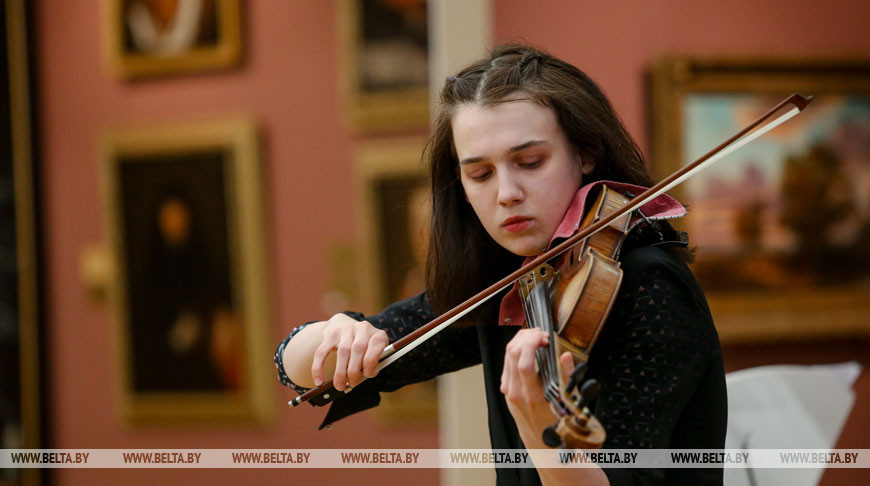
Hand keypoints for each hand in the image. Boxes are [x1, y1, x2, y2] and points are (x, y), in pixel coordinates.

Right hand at [311, 313, 388, 390]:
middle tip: (352, 383)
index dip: (371, 361)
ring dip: (340, 372)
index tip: (367, 374)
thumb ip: (373, 364)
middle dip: (354, 370)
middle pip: (358, 349)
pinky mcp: (330, 334)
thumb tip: (363, 376)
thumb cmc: (364, 345)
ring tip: (340, 385)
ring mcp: (346, 330)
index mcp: (377, 335)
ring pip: (342, 351)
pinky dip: (319, 368)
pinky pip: (322, 352)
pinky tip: (319, 380)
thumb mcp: (374, 352)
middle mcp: (363, 329)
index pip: (376, 345)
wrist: (344, 324)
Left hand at [500, 328, 574, 448]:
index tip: (542, 335)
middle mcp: (517, 394)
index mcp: (533, 397)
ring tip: (535, 336)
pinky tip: (527, 347)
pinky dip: (515, 351)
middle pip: (513, 355)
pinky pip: (506, 364)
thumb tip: (566, 356)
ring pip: (507, 356)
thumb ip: (566, 377)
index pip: (524, 363)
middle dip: (526, 337)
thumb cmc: (558, 426)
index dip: (531, 343)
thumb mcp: (569, 403)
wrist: (543, 445)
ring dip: (520, 341)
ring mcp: (509, 392)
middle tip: (541, 333)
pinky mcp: (506, 391)